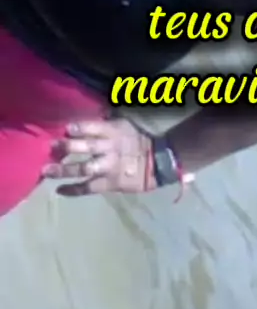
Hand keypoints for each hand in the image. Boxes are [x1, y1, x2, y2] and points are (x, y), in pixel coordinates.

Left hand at [42, 118, 156, 196]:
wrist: (156, 162)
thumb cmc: (138, 141)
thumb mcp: (125, 125)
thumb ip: (106, 124)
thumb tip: (88, 118)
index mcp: (115, 132)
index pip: (94, 128)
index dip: (79, 128)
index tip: (65, 129)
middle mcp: (110, 149)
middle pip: (86, 147)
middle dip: (67, 147)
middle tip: (51, 146)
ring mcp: (108, 167)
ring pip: (83, 169)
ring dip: (63, 170)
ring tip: (47, 170)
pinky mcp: (109, 183)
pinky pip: (88, 187)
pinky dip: (73, 189)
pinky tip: (60, 190)